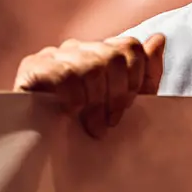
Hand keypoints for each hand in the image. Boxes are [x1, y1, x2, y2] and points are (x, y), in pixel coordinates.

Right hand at [14, 34, 165, 137]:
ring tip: (93, 126)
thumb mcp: (125, 105)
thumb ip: (146, 74)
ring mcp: (54, 55)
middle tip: (110, 122)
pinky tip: (71, 113)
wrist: (41, 153)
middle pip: (113, 56)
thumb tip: (159, 38)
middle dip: (117, 94)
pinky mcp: (32, 67)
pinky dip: (74, 98)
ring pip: (91, 66)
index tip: (129, 108)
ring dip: (96, 101)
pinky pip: (64, 74)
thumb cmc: (87, 128)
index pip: (130, 46)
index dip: (136, 78)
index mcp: (99, 52)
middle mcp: (78, 48)